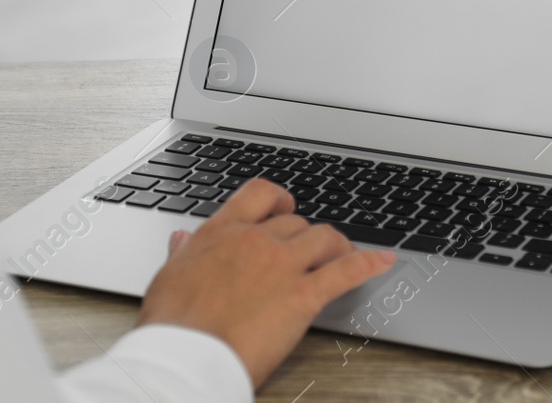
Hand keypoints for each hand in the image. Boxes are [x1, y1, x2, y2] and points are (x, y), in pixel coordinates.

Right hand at [137, 179, 395, 386]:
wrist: (184, 357)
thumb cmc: (172, 326)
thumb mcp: (168, 278)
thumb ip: (182, 254)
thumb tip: (181, 240)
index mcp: (221, 233)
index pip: (259, 194)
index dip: (279, 199)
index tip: (286, 208)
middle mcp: (255, 240)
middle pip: (295, 222)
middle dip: (304, 236)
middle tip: (309, 254)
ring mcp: (282, 265)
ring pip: (324, 237)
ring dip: (337, 246)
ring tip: (344, 254)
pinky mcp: (304, 295)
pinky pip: (346, 270)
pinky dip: (369, 263)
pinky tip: (383, 261)